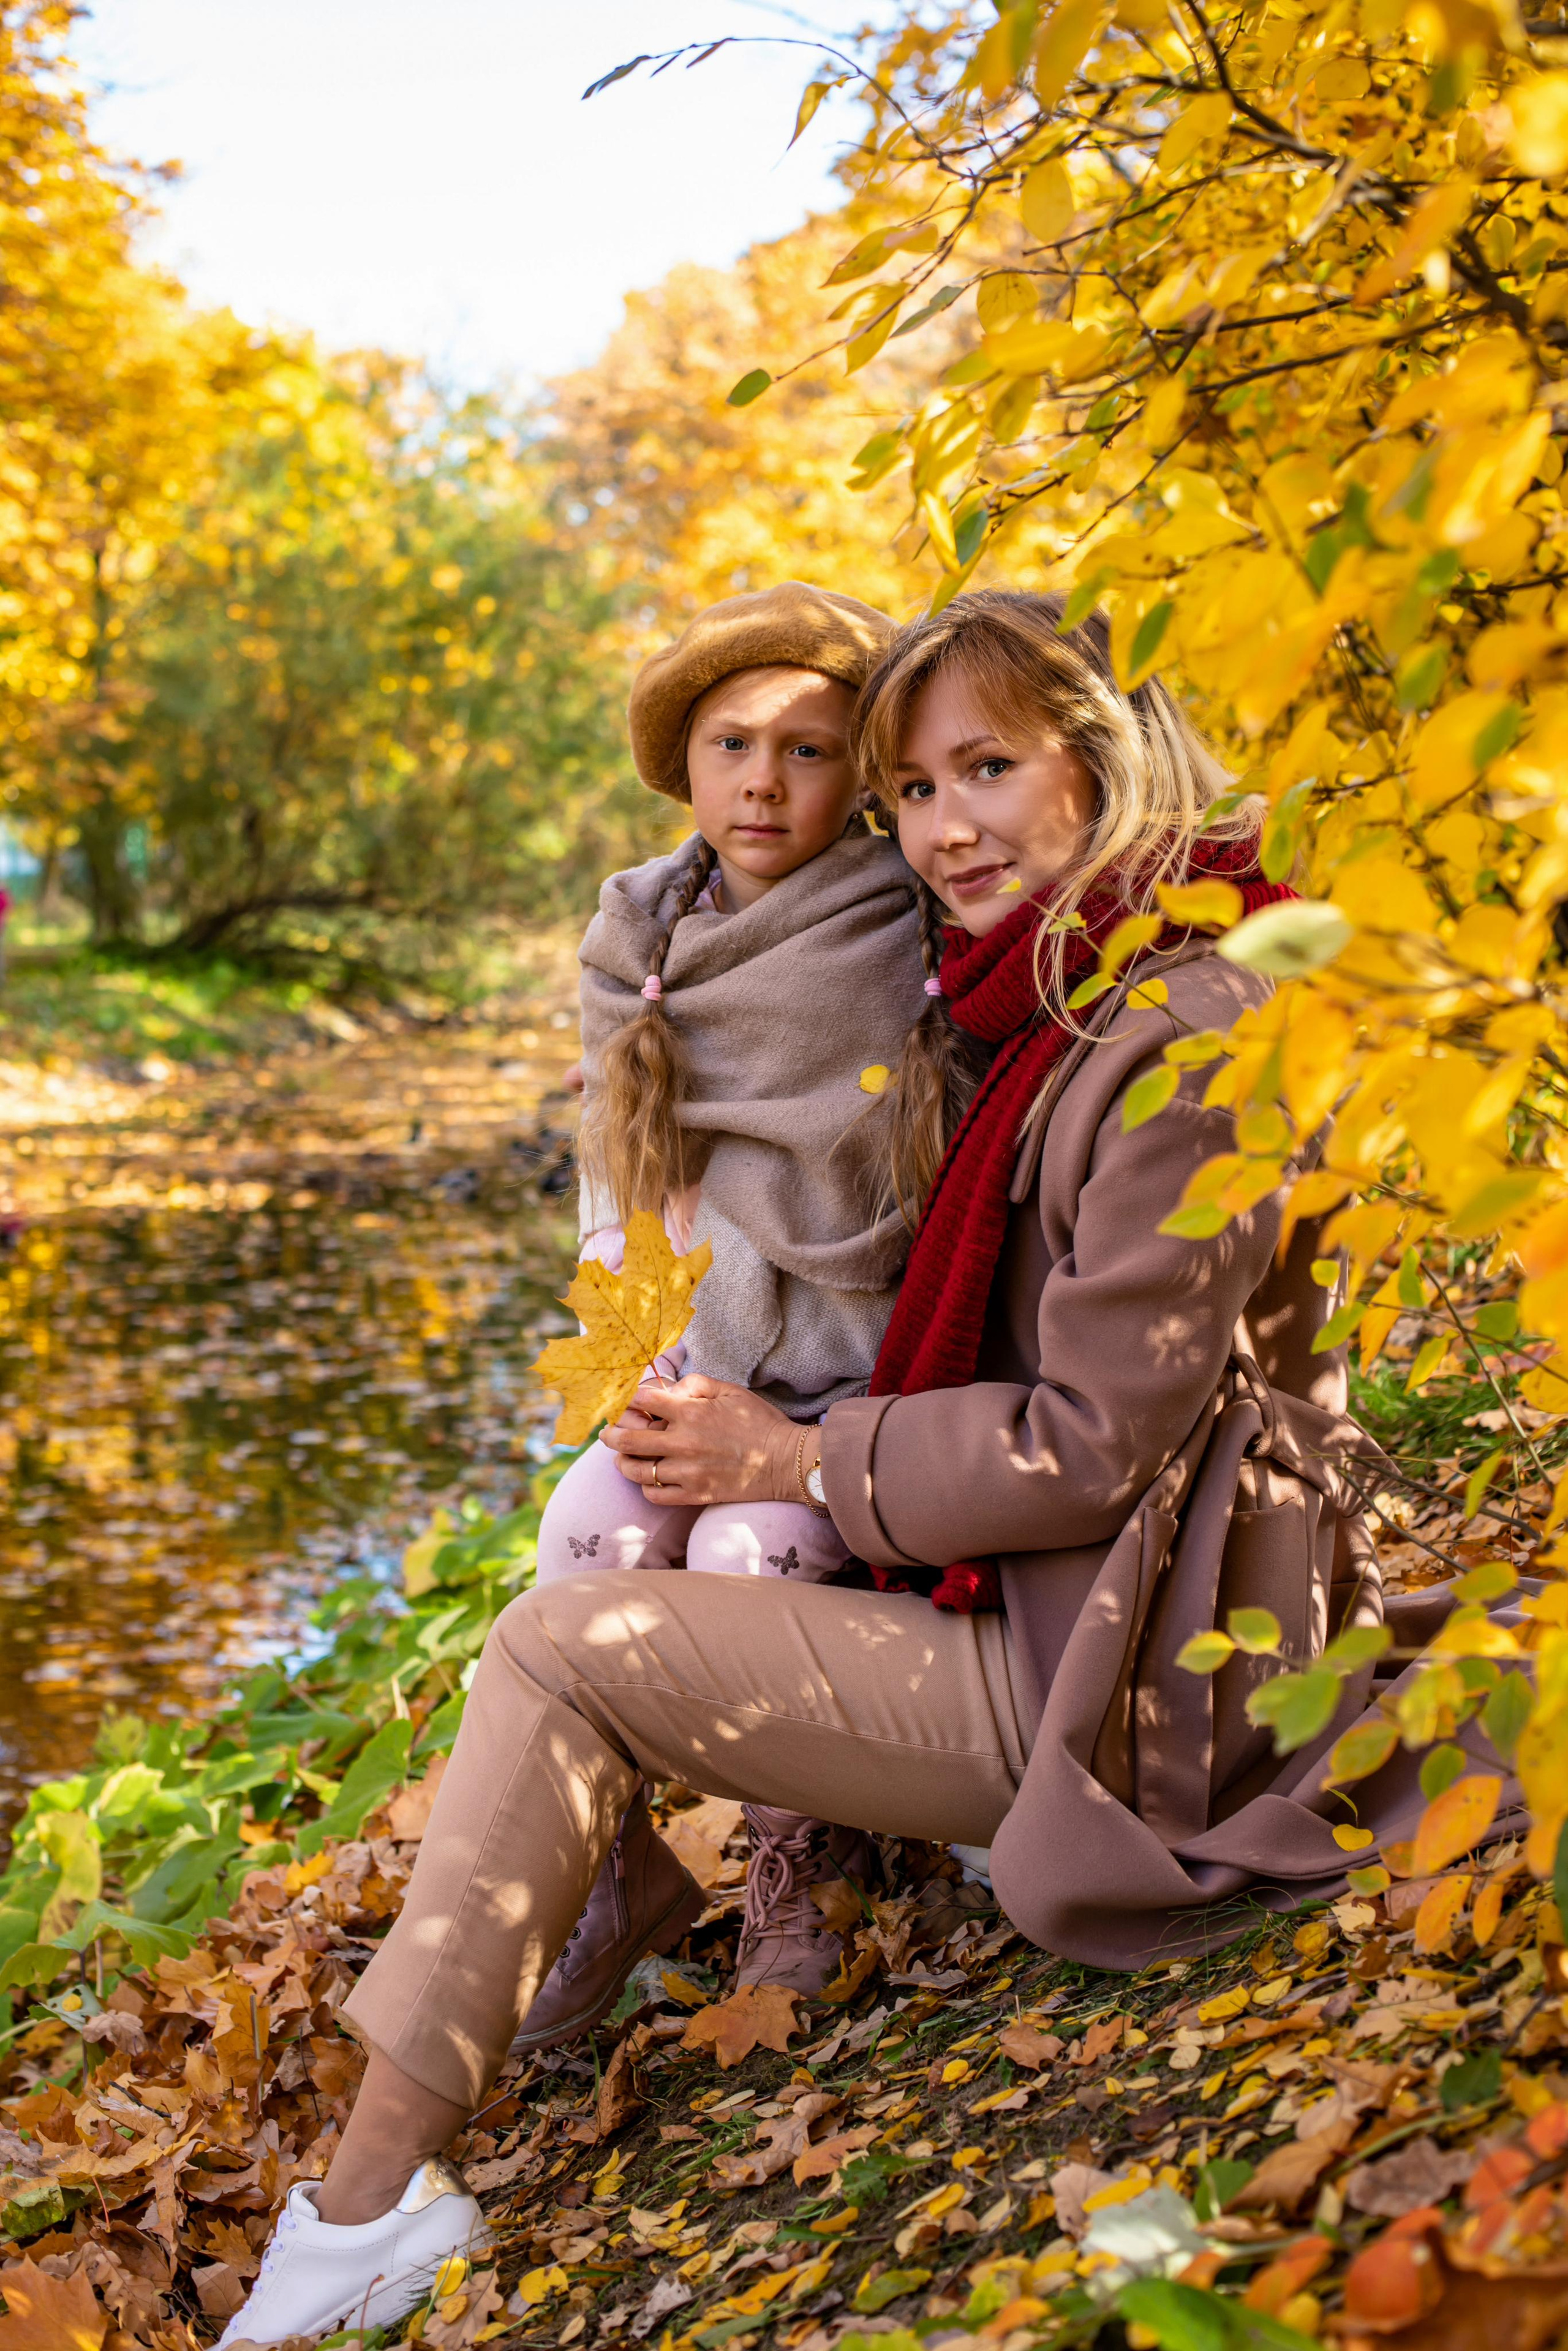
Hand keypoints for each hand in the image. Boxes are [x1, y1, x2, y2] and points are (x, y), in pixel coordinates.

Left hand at [601, 1374, 802, 1506]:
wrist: (784, 1461)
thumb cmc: (758, 1422)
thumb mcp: (730, 1390)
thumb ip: (696, 1383)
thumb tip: (670, 1388)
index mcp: (690, 1413)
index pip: (643, 1402)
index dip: (628, 1399)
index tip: (624, 1402)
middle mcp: (683, 1443)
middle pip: (628, 1440)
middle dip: (611, 1434)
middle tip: (605, 1433)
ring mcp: (687, 1472)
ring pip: (637, 1470)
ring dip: (622, 1462)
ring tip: (620, 1457)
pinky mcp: (695, 1495)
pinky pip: (655, 1495)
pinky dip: (645, 1486)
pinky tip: (648, 1478)